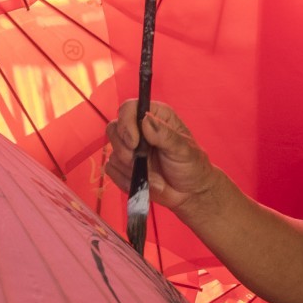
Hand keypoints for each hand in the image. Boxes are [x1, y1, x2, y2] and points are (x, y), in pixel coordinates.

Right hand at [104, 99, 218, 212]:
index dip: (126, 123)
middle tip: (140, 163)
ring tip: (155, 179)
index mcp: (156, 116)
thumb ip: (165, 135)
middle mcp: (139, 129)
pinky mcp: (123, 166)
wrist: (189, 193)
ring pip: (113, 152)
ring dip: (131, 170)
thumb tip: (146, 119)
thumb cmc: (191, 167)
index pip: (129, 108)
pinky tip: (144, 184)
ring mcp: (129, 148)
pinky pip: (112, 170)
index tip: (134, 143)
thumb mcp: (183, 150)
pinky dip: (125, 180)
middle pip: (114, 129)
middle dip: (125, 150)